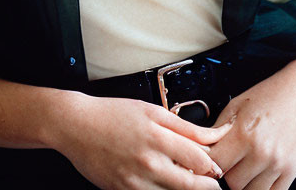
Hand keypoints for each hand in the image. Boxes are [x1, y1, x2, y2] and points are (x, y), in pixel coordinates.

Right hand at [52, 93, 231, 188]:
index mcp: (158, 138)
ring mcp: (134, 181)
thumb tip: (212, 135)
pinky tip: (165, 184)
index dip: (213, 166)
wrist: (78, 126)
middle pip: (189, 185)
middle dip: (206, 186)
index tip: (217, 167)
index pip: (199, 160)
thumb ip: (185, 126)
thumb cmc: (114, 114)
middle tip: (212, 184)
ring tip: (189, 183)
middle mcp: (148, 162)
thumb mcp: (153, 111)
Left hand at [208, 58, 295, 189]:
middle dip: (227, 173)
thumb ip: (218, 129)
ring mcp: (278, 164)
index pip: (214, 164)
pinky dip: (263, 188)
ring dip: (245, 183)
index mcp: (243, 133)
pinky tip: (260, 174)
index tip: (209, 159)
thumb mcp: (238, 103)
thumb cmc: (271, 93)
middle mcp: (260, 152)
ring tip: (246, 166)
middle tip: (231, 160)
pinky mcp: (292, 170)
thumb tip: (201, 149)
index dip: (208, 163)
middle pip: (231, 183)